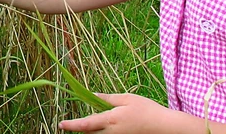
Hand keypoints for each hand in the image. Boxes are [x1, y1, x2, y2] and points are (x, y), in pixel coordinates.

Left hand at [59, 93, 174, 132]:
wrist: (165, 127)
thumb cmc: (147, 110)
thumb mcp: (127, 98)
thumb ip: (108, 98)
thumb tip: (93, 95)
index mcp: (111, 119)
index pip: (86, 124)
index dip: (72, 125)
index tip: (60, 125)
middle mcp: (112, 132)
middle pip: (89, 132)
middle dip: (80, 127)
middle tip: (72, 121)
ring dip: (92, 128)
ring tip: (94, 120)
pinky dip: (103, 130)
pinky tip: (108, 123)